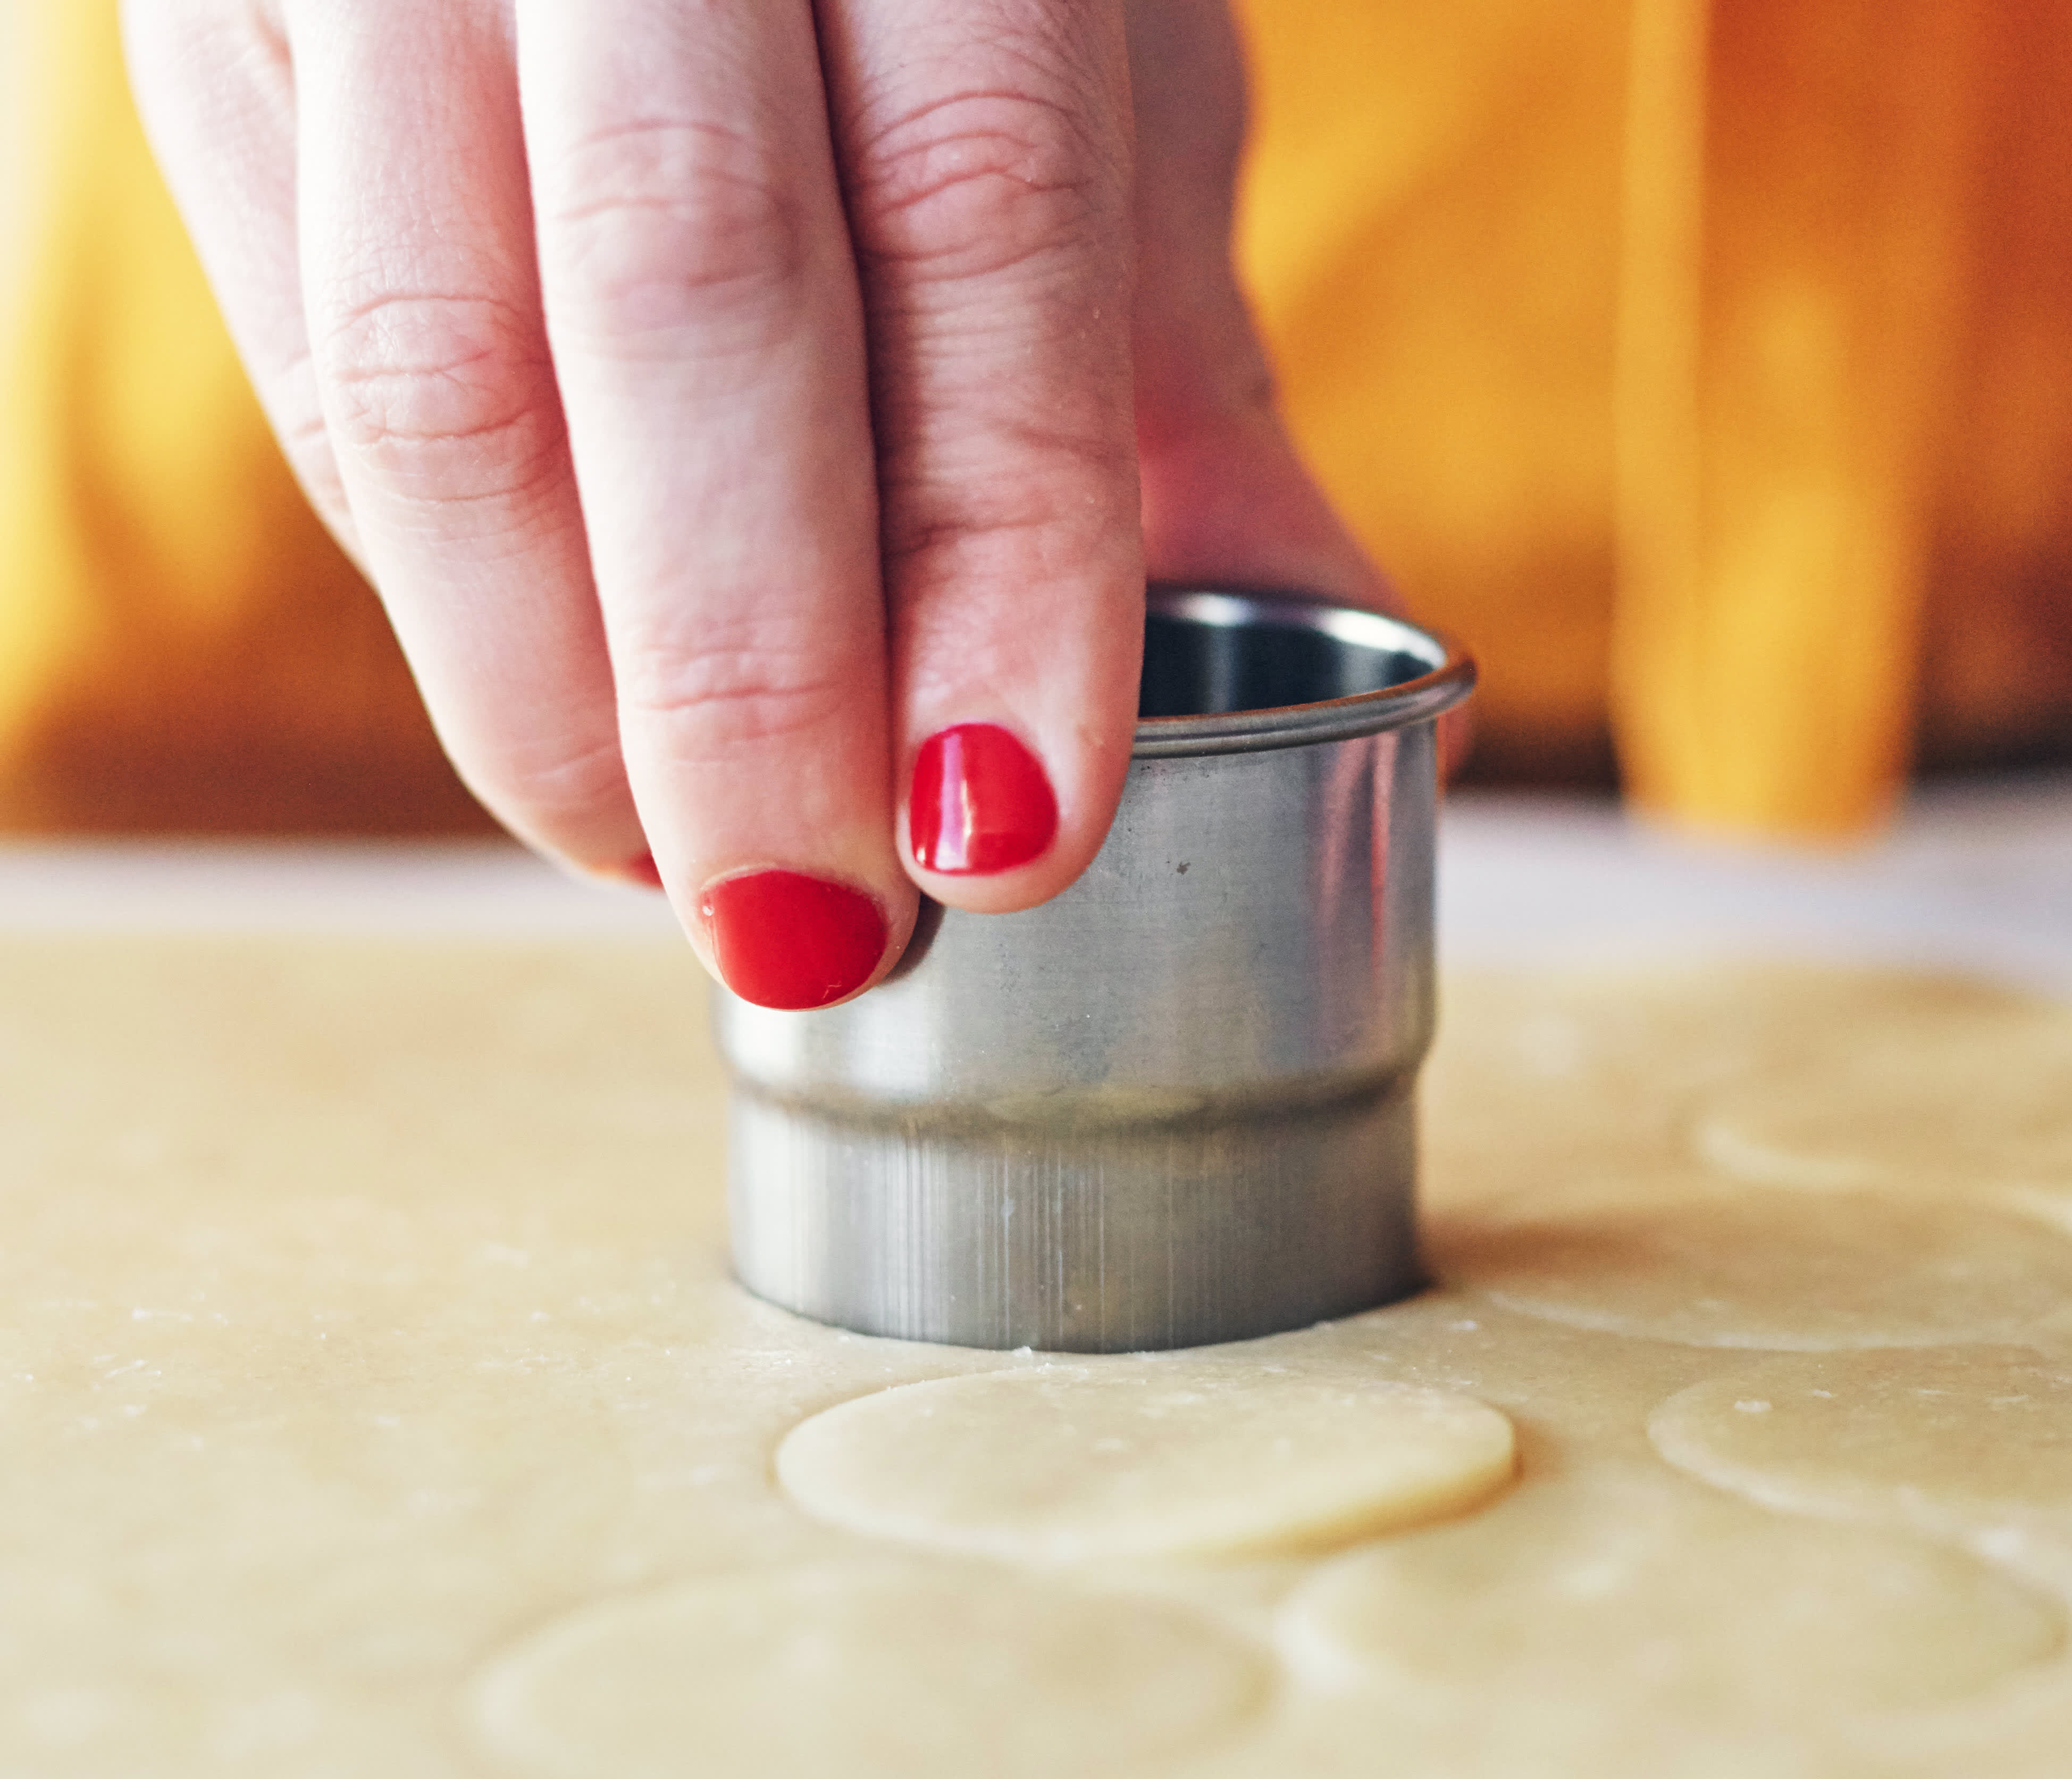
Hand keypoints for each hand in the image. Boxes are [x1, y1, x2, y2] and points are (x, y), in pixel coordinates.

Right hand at [127, 0, 1389, 1006]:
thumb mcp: (1100, 96)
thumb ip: (1182, 391)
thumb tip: (1387, 697)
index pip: (974, 228)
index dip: (996, 565)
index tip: (1003, 836)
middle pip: (682, 303)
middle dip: (752, 682)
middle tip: (821, 925)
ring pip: (435, 375)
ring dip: (563, 695)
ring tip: (691, 868)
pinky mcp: (213, 41)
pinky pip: (313, 379)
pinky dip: (447, 599)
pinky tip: (567, 706)